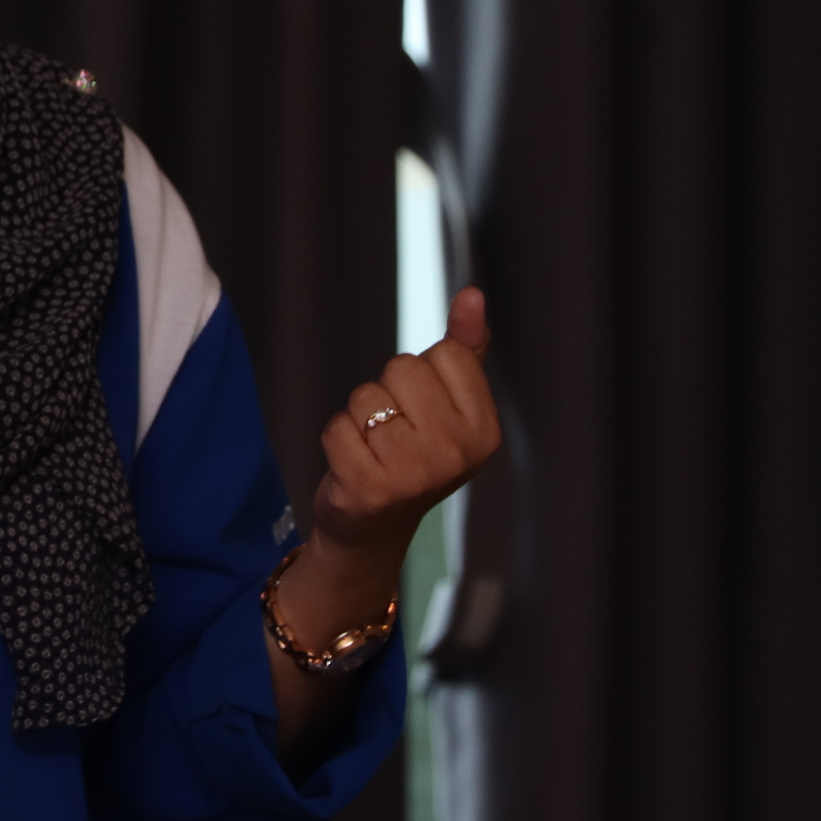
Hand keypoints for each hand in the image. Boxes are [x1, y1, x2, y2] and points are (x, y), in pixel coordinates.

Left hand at [311, 287, 498, 561]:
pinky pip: (336, 427)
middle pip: (401, 369)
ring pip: (365, 397)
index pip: (443, 353)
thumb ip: (464, 347)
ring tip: (374, 450)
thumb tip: (472, 295)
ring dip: (358, 418)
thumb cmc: (412, 452)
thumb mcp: (446, 403)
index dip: (423, 375)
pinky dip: (336, 441)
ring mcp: (415, 475)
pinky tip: (353, 467)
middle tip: (395, 432)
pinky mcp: (369, 489)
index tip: (424, 412)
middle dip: (387, 393)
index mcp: (484, 430)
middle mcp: (457, 454)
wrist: (374, 526)